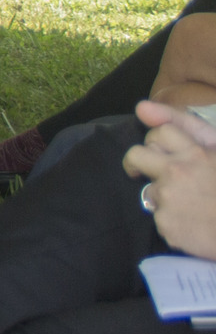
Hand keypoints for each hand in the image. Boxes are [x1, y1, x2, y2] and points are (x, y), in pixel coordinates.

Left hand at [127, 100, 215, 259]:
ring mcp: (169, 199)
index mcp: (197, 153)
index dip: (158, 140)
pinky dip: (174, 223)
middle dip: (137, 163)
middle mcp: (178, 172)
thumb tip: (141, 108)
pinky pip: (159, 219)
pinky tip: (194, 225)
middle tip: (146, 172)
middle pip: (137, 155)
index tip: (160, 150)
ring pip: (150, 191)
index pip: (161, 133)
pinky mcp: (166, 225)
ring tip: (191, 207)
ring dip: (165, 197)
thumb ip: (190, 128)